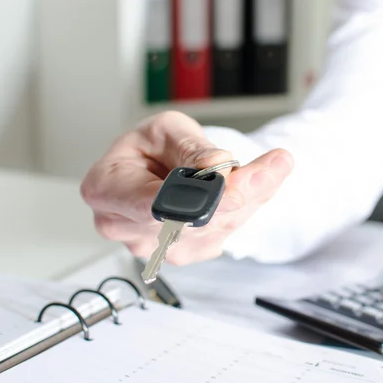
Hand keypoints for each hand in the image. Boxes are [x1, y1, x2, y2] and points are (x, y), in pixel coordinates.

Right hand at [80, 111, 292, 264]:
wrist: (155, 164)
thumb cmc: (151, 146)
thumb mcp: (167, 129)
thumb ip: (191, 148)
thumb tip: (215, 166)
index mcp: (106, 188)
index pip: (151, 203)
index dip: (194, 200)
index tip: (234, 189)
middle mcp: (123, 226)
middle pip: (189, 221)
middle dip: (238, 193)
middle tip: (276, 166)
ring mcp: (153, 247)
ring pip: (215, 229)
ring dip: (249, 198)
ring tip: (271, 167)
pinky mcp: (183, 253)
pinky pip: (223, 235)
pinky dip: (244, 208)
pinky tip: (253, 185)